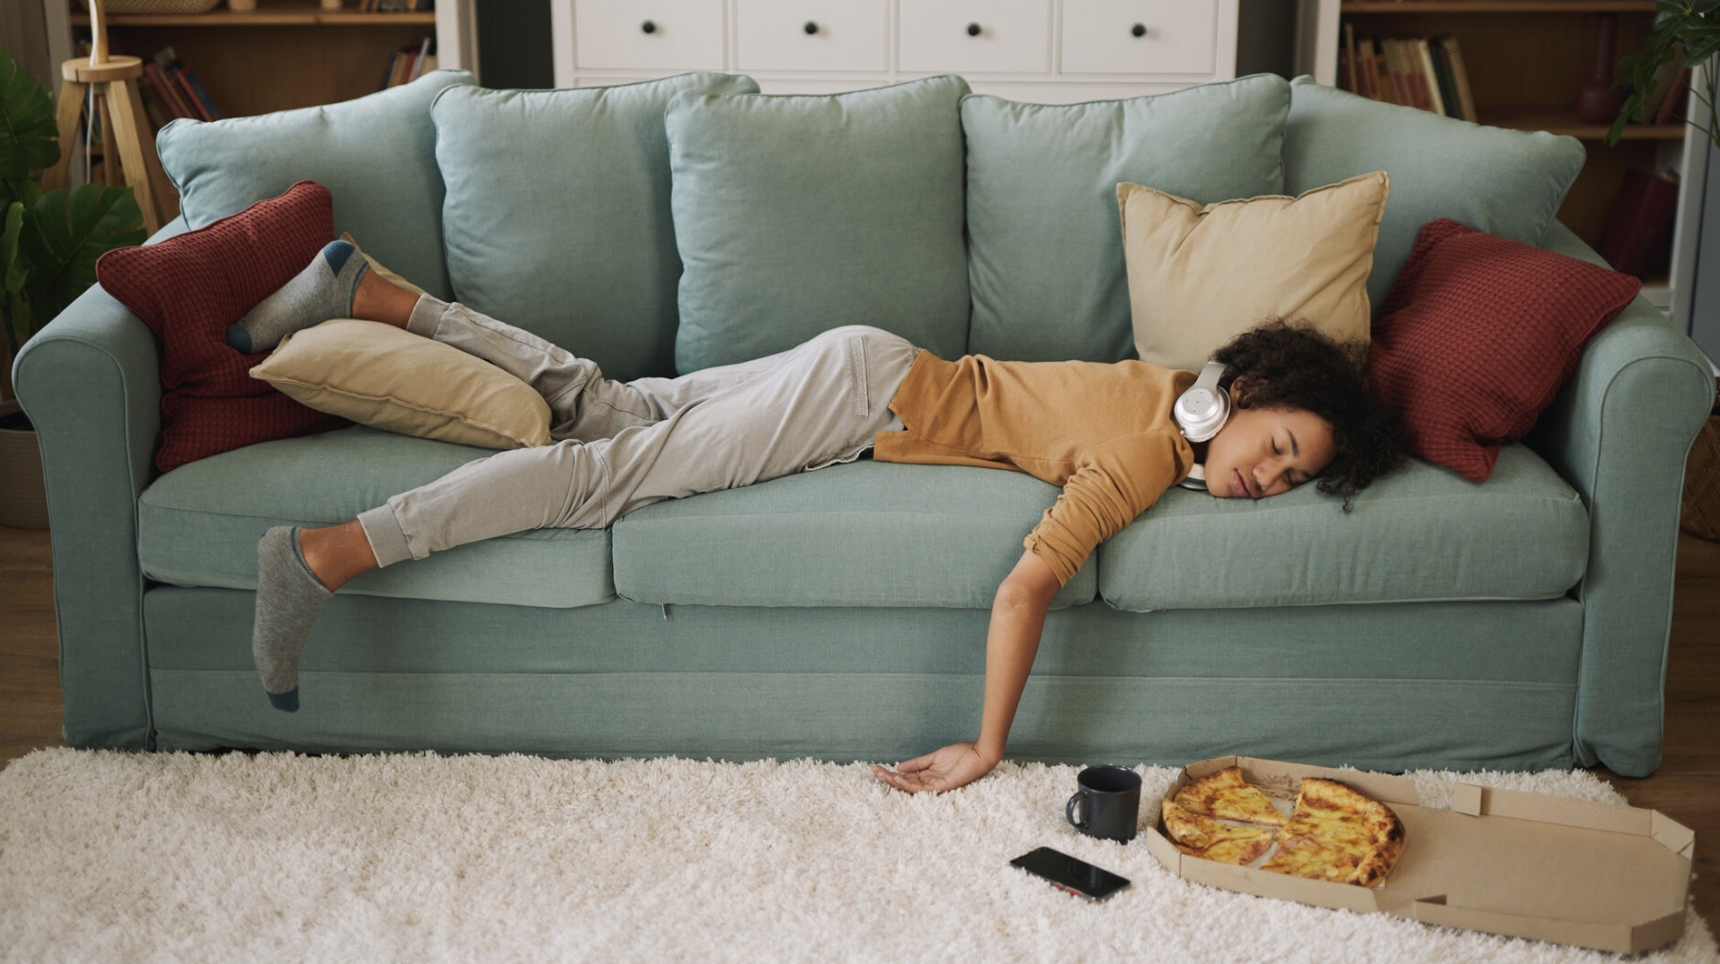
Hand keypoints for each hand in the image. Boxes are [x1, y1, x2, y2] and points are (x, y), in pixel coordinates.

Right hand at [871, 742, 996, 793]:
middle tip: (874, 771)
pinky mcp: (943, 786)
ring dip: (896, 782)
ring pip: (911, 788)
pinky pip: (923, 788)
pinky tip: (898, 778)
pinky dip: (909, 784)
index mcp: (929, 777)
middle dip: (889, 778)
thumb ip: (918, 763)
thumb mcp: (934, 757)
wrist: (979, 753)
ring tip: (882, 775)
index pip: (907, 778)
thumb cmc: (961, 755)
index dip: (892, 774)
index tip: (877, 768)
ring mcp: (936, 786)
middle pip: (906, 784)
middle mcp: (931, 783)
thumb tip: (899, 767)